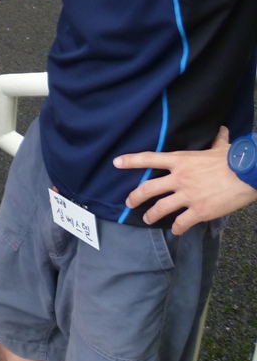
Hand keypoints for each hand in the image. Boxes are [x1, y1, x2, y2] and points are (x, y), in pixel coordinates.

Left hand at [114, 127, 256, 233]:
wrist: (246, 175)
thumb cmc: (233, 159)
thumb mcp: (221, 147)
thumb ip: (217, 140)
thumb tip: (222, 130)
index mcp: (180, 160)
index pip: (149, 158)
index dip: (131, 160)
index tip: (117, 163)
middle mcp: (179, 178)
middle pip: (149, 188)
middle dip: (135, 196)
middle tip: (128, 203)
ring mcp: (187, 195)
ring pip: (161, 208)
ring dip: (152, 215)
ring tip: (147, 219)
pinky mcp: (198, 211)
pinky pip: (181, 222)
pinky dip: (177, 228)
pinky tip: (176, 230)